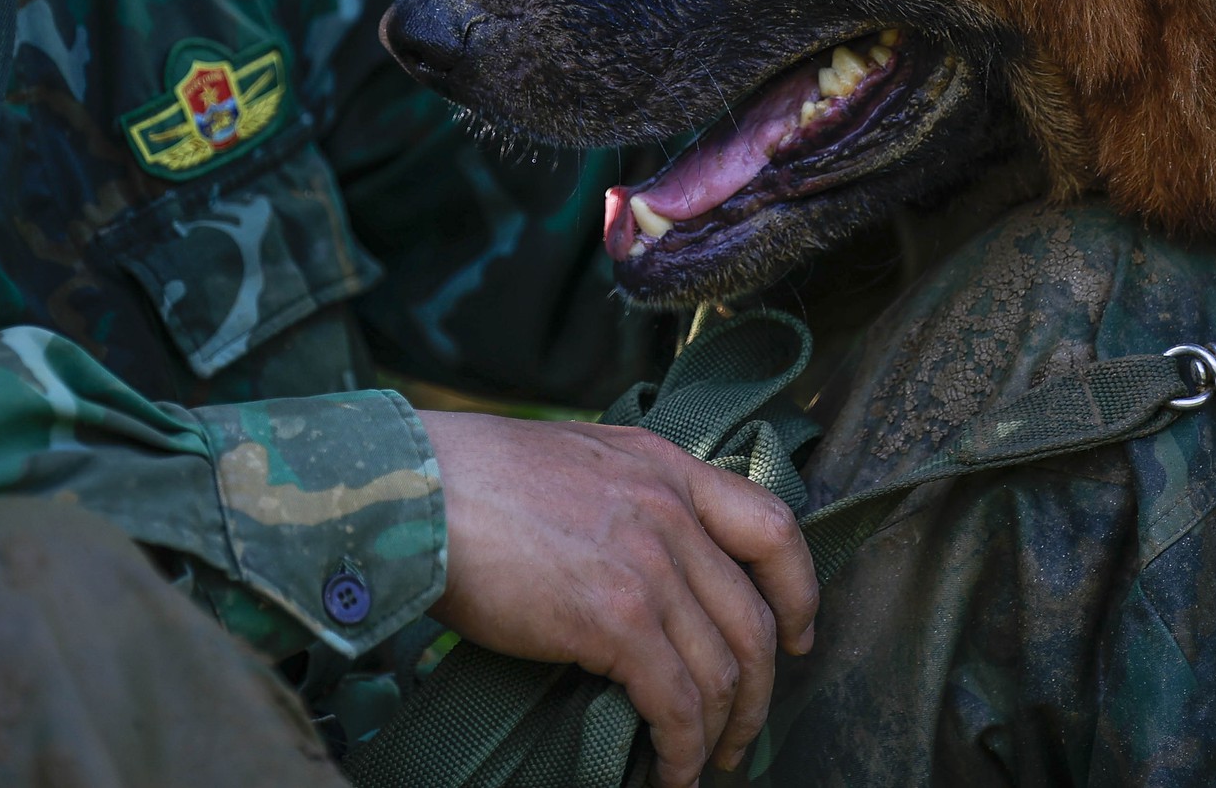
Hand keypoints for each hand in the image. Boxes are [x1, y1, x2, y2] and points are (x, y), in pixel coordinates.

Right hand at [421, 411, 817, 787]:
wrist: (415, 488)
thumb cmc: (470, 478)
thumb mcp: (577, 459)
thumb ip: (625, 496)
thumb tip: (638, 562)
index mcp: (666, 467)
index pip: (774, 527)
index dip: (799, 592)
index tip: (799, 636)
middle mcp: (671, 511)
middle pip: (755, 617)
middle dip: (760, 690)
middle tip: (743, 732)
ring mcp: (649, 564)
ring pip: (724, 668)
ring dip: (722, 731)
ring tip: (702, 764)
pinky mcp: (615, 617)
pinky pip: (676, 701)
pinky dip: (680, 749)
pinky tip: (666, 772)